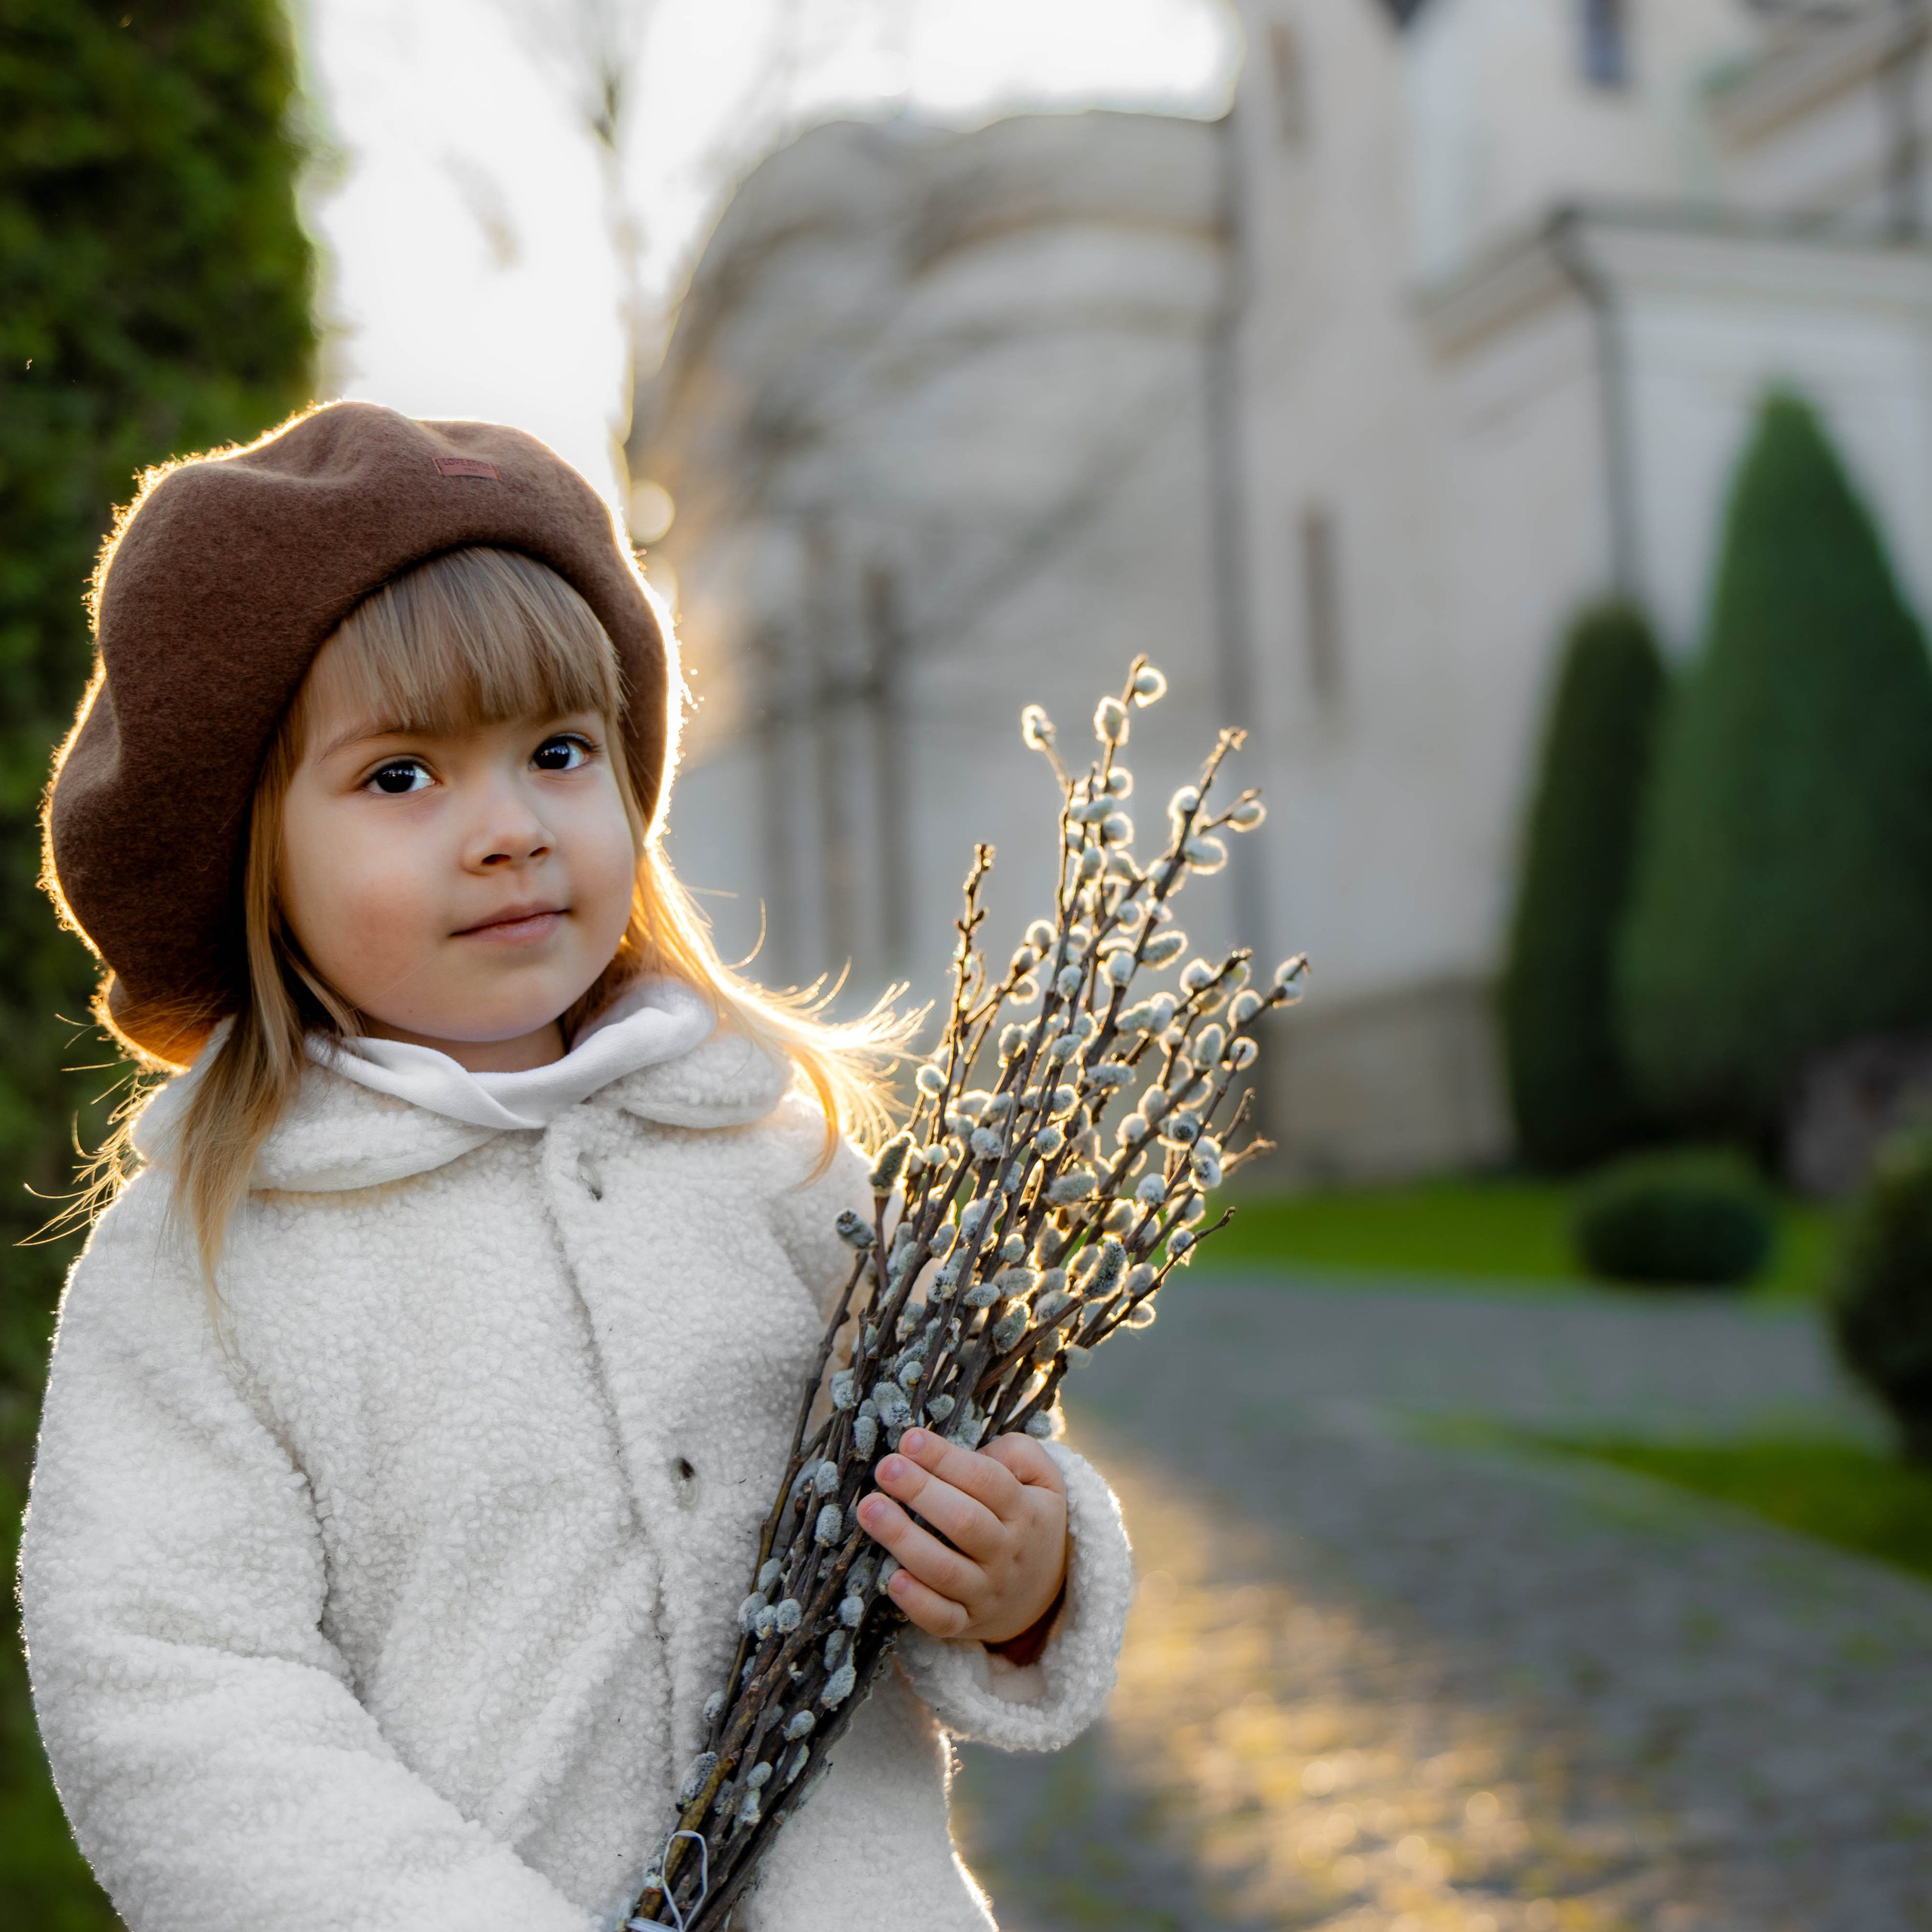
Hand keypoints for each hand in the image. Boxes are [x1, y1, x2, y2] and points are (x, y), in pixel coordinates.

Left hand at [856, 1428, 1068, 1645]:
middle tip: (886, 1468)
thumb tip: (976, 1449)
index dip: (946, 1459)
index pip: (986, 1480)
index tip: (910, 1440)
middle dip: (920, 1491)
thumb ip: (1018, 1453)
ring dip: (903, 1539)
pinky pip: (942, 1619)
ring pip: (945, 1570)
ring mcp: (986, 1591)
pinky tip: (891, 1579)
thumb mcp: (1044, 1479)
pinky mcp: (967, 1622)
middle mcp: (1007, 1552)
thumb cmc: (1031, 1520)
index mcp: (1024, 1511)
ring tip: (871, 1509)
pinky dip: (916, 1603)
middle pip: (963, 1521)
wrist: (1048, 1593)